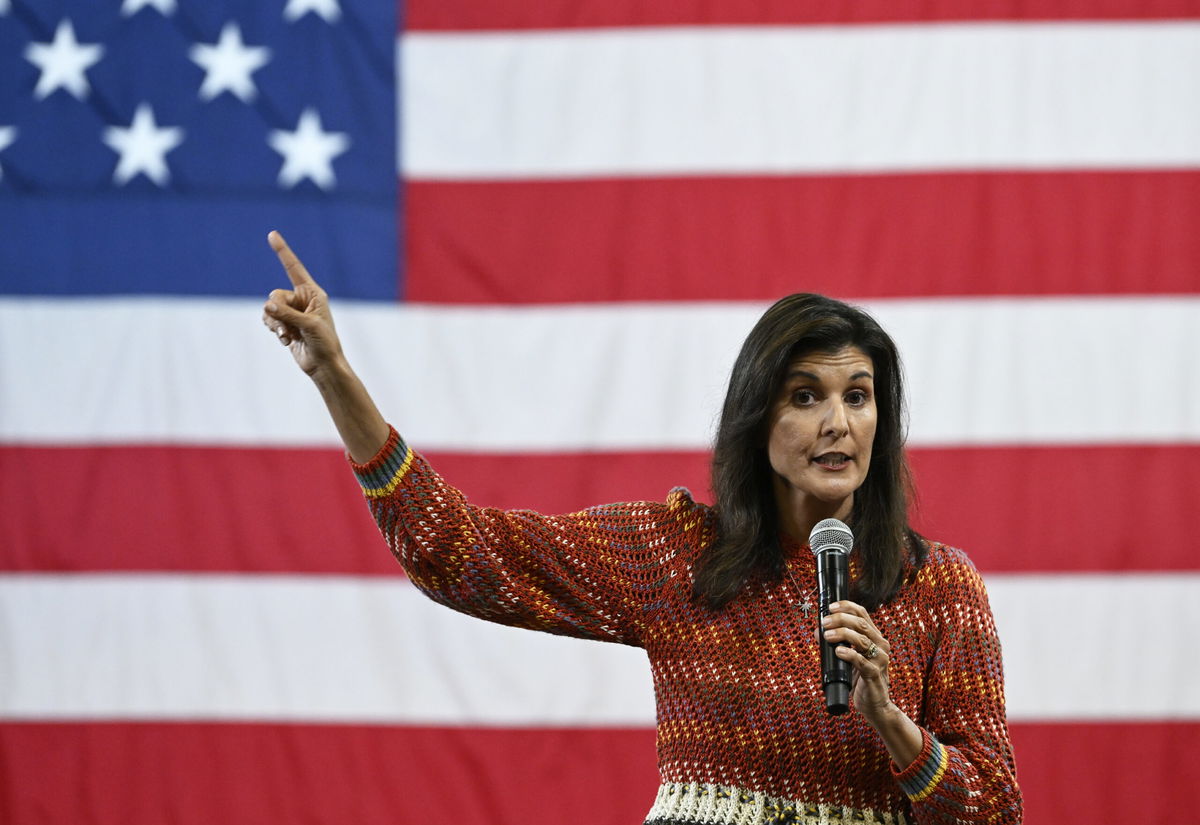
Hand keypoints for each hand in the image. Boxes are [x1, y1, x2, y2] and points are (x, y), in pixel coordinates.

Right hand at [262, 231, 342, 375]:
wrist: (323, 365)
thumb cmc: (325, 343)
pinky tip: (286, 341)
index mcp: (313, 293)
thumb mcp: (308, 326)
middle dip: (277, 312)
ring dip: (276, 324)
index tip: (272, 234)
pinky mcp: (285, 324)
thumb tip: (266, 305)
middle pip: (275, 295)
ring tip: (288, 337)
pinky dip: (274, 330)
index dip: (283, 251)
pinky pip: (269, 319)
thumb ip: (287, 314)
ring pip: (269, 309)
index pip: (294, 268)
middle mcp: (302, 299)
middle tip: (288, 327)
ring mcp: (292, 312)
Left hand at [821, 600, 892, 720]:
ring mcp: (879, 659)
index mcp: (874, 637)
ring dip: (842, 634)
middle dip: (840, 619)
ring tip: (827, 635)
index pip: (862, 614)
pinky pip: (862, 661)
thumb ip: (834, 643)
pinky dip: (849, 654)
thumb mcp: (846, 658)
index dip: (846, 607)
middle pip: (861, 624)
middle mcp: (880, 645)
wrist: (875, 705)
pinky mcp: (875, 674)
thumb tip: (817, 630)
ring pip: (862, 639)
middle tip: (824, 622)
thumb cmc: (860, 679)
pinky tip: (839, 652)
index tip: (830, 607)